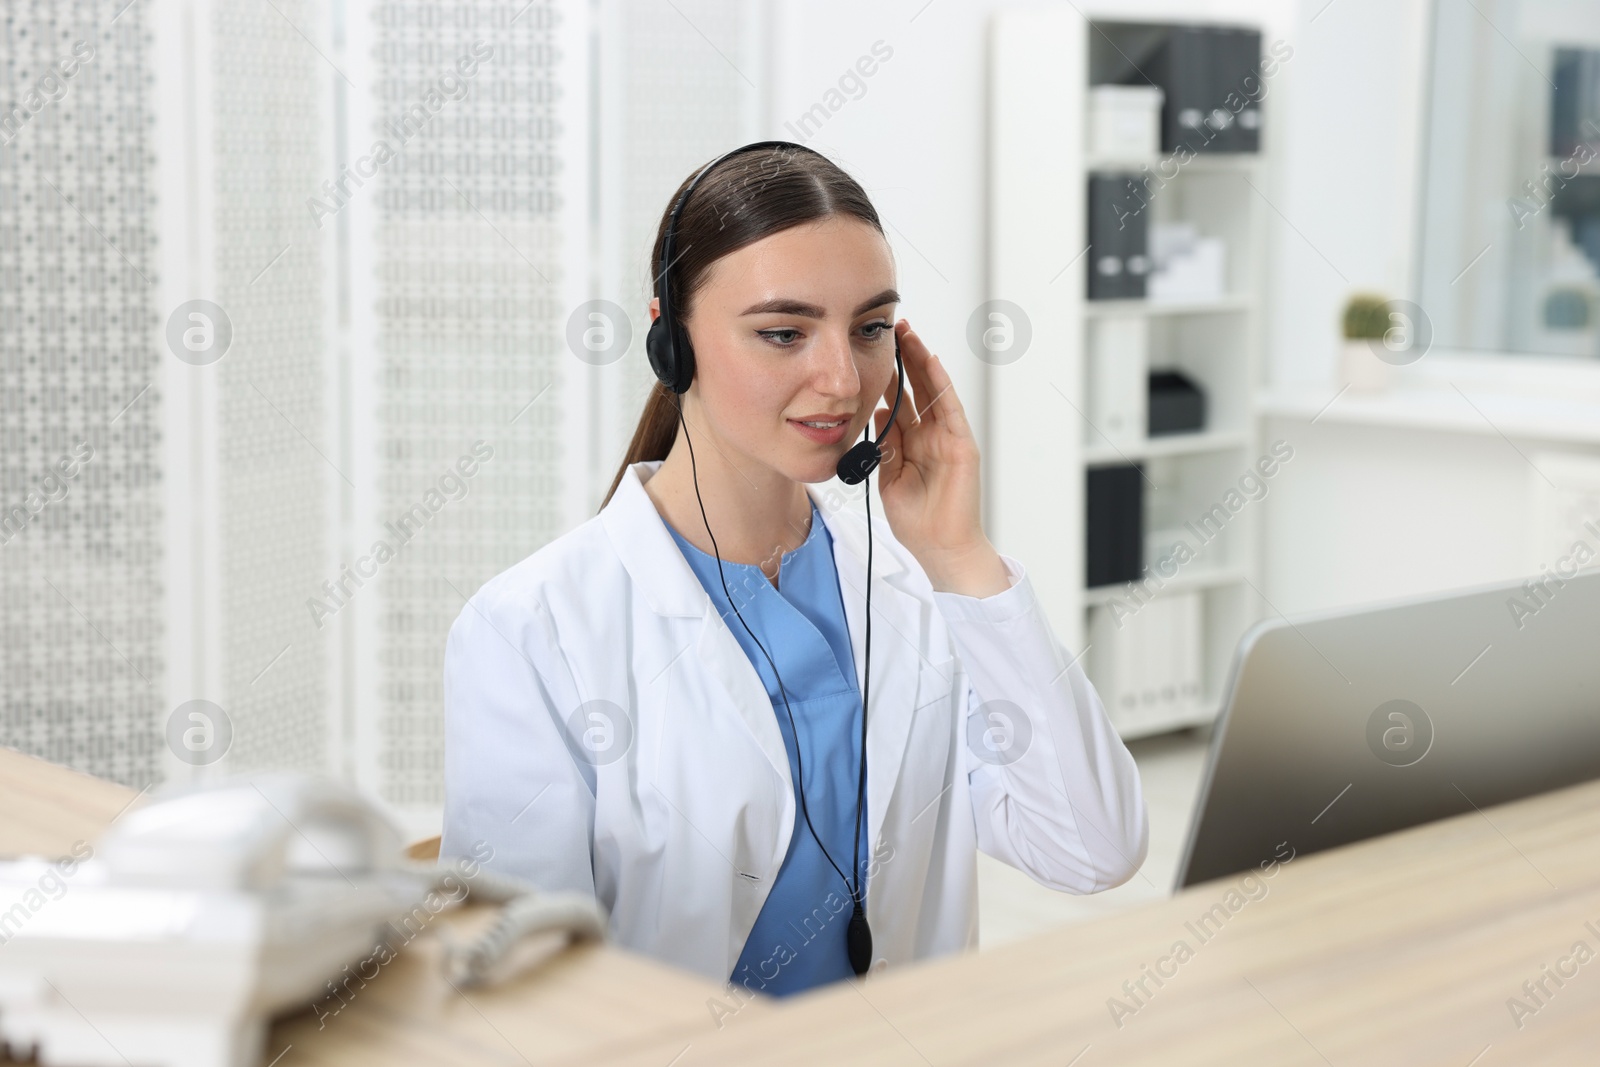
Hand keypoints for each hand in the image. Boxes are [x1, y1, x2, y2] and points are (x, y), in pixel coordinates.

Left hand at [872, 320, 1010, 597]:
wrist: (940, 548)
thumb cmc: (917, 520)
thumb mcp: (888, 476)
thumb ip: (885, 444)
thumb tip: (876, 411)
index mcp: (914, 443)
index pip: (900, 400)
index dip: (888, 375)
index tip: (872, 350)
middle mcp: (932, 435)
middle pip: (918, 388)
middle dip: (906, 358)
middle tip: (892, 328)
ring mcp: (949, 438)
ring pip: (934, 391)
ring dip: (922, 361)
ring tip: (909, 334)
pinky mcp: (963, 446)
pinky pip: (950, 409)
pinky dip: (941, 385)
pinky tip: (930, 363)